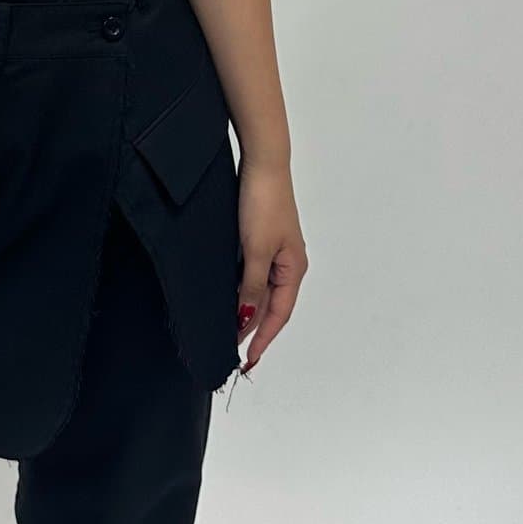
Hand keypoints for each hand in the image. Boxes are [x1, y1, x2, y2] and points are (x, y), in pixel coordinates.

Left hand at [235, 154, 306, 375]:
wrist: (262, 163)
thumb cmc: (263, 203)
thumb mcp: (255, 251)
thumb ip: (251, 286)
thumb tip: (247, 317)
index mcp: (294, 268)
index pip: (279, 314)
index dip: (264, 339)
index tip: (248, 360)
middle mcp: (289, 262)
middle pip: (272, 304)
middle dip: (254, 328)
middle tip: (233, 350)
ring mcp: (276, 249)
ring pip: (262, 289)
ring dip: (247, 308)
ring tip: (229, 328)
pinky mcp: (262, 236)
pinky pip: (254, 272)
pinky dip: (244, 288)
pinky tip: (230, 293)